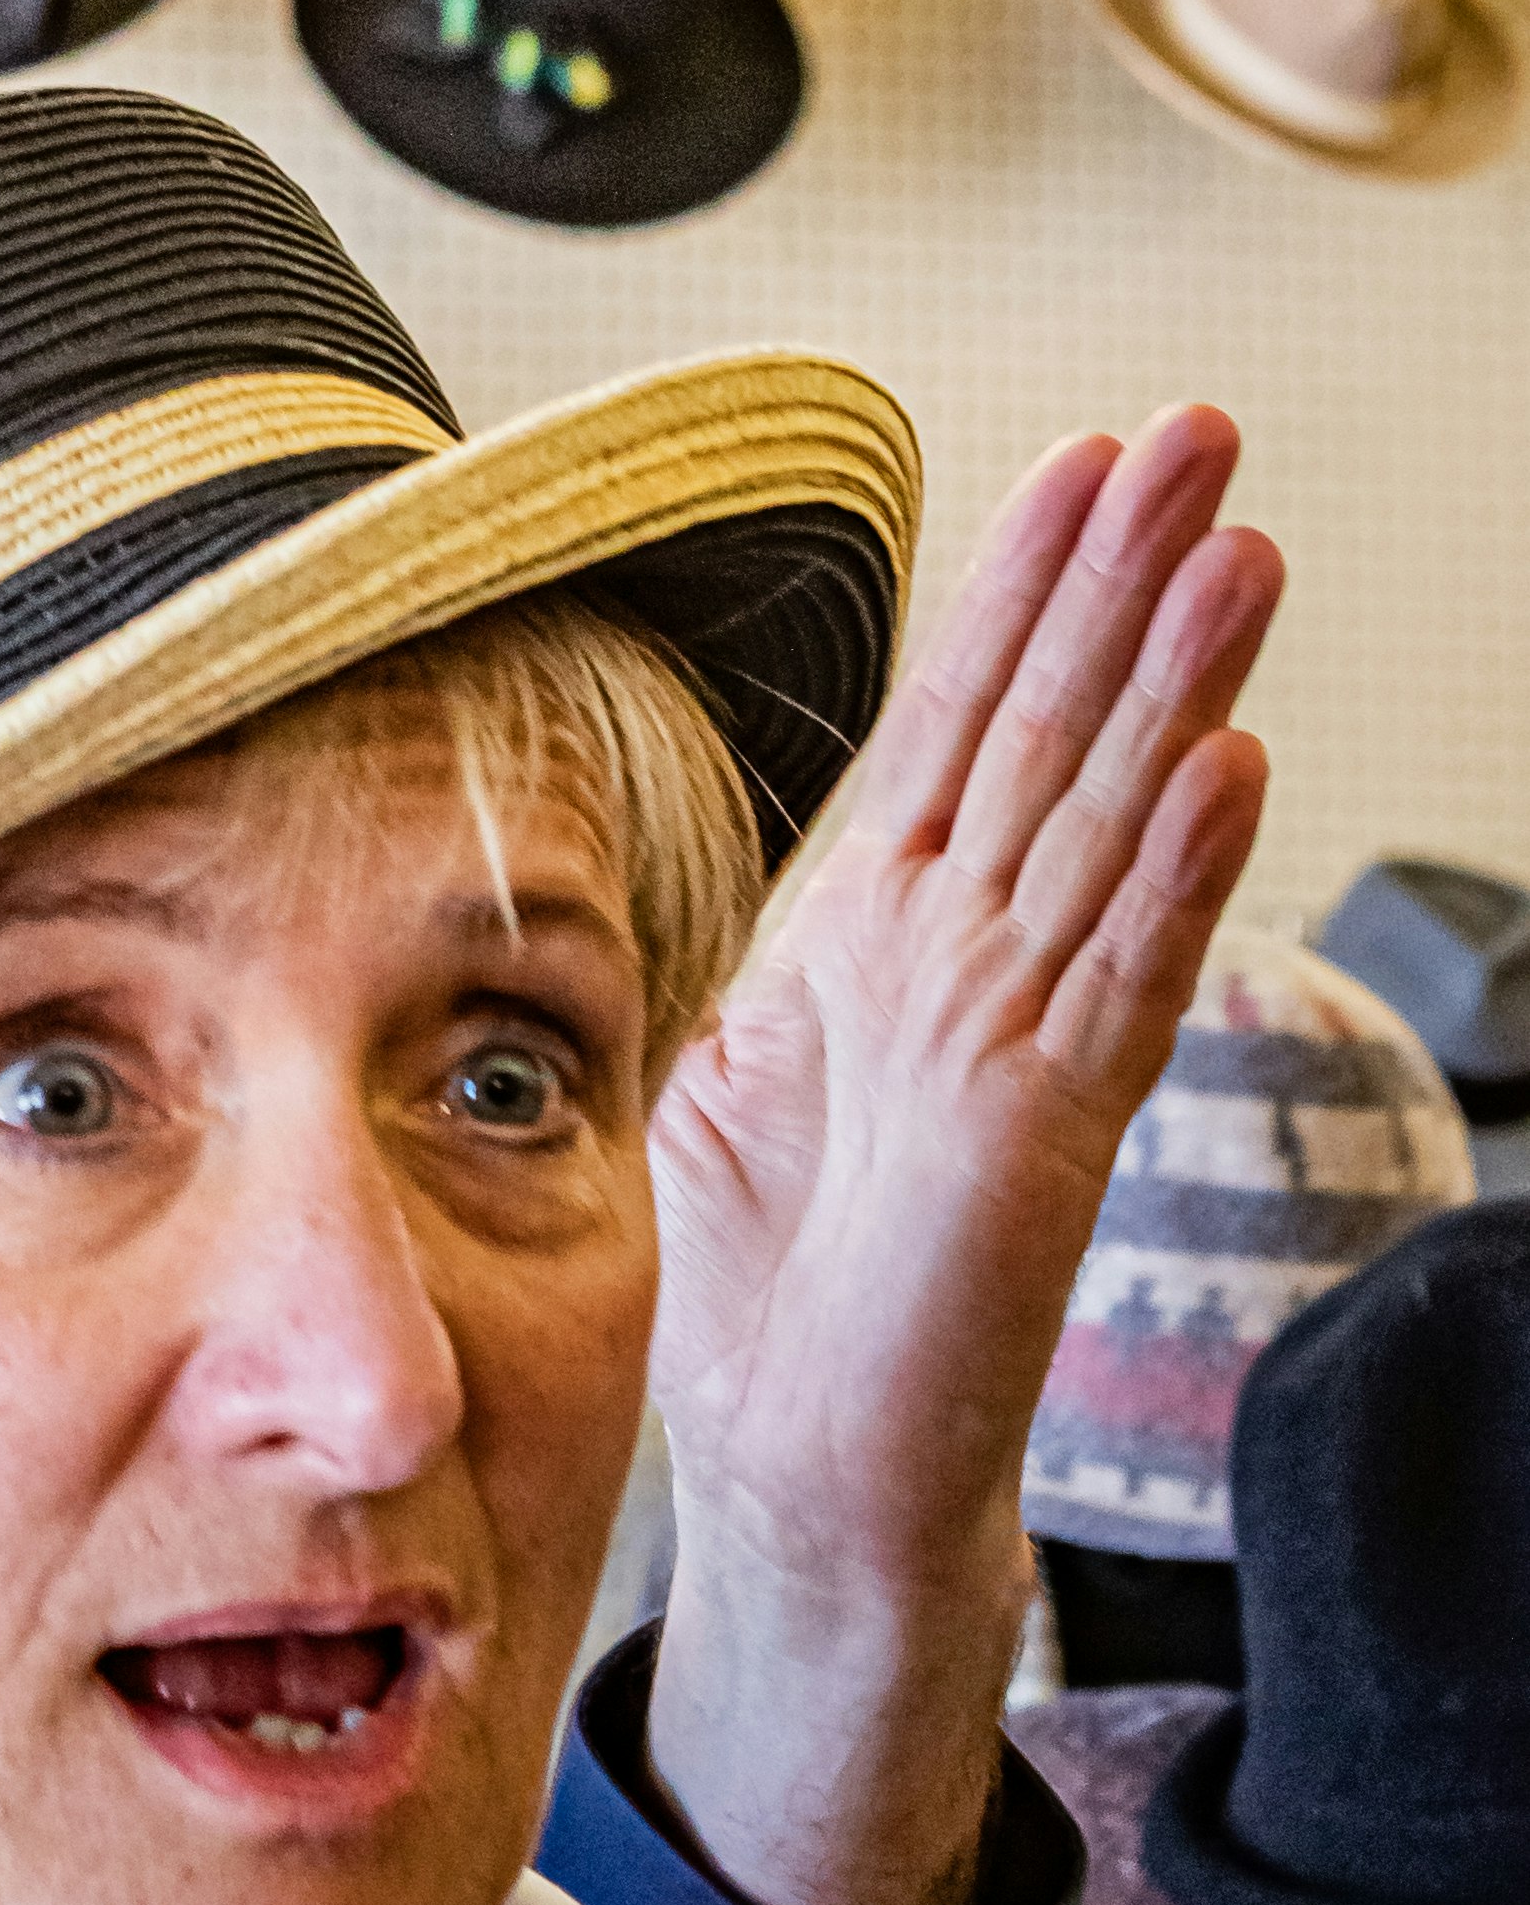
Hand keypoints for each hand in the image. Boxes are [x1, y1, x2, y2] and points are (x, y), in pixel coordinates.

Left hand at [638, 410, 1281, 1904]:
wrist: (800, 1471)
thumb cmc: (770, 1287)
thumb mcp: (712, 1060)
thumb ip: (737, 948)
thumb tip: (663, 847)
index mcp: (888, 933)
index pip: (965, 723)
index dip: (1022, 589)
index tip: (1078, 458)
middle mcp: (974, 963)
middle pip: (1064, 731)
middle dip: (1127, 576)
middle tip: (1200, 433)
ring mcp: (1026, 1039)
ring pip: (1115, 821)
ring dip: (1178, 680)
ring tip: (1241, 542)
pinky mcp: (1047, 1134)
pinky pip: (1122, 976)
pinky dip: (1176, 868)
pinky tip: (1229, 759)